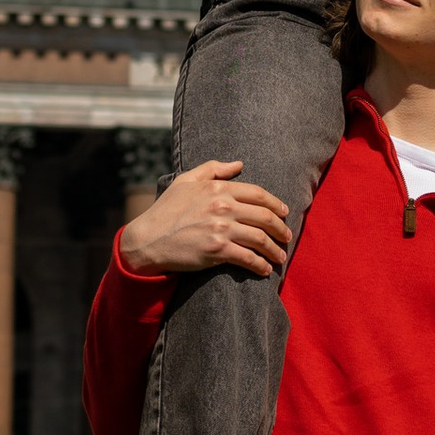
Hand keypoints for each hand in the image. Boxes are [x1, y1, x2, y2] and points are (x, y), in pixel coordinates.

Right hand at [119, 160, 292, 279]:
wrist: (147, 240)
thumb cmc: (165, 210)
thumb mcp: (185, 180)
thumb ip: (212, 168)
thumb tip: (239, 164)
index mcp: (218, 188)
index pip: (258, 194)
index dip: (276, 204)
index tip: (284, 213)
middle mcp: (223, 206)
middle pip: (264, 216)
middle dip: (281, 228)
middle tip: (287, 237)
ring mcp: (221, 229)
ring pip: (260, 239)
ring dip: (275, 249)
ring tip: (280, 257)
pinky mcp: (217, 251)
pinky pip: (248, 258)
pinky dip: (261, 265)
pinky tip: (265, 270)